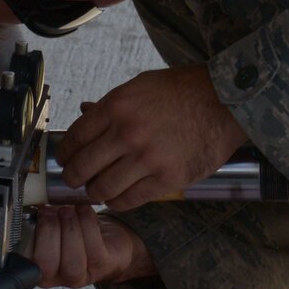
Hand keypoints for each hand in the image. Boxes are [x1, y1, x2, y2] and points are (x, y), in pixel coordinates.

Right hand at [29, 205, 152, 287]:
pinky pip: (93, 248)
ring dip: (69, 228)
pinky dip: (86, 223)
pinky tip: (82, 209)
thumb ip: (36, 219)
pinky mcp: (101, 266)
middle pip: (47, 265)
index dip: (26, 242)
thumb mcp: (49, 225)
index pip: (24, 266)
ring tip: (67, 210)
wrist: (106, 239)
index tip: (32, 215)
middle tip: (50, 210)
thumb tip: (30, 202)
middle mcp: (56, 277)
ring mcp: (80, 276)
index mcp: (36, 268)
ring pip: (72, 260)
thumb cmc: (71, 230)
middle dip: (48, 231)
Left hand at [58, 65, 247, 210]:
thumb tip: (84, 114)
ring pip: (103, 187)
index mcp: (117, 106)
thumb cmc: (182, 91)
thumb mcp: (140, 86)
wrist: (224, 102)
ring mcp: (148, 158)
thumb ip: (111, 105)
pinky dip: (118, 202)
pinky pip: (130, 199)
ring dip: (94, 193)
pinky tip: (116, 198)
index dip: (65, 153)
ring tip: (96, 191)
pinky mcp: (168, 179)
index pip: (76, 137)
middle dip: (73, 177)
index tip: (64, 159)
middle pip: (84, 166)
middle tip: (73, 180)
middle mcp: (128, 133)